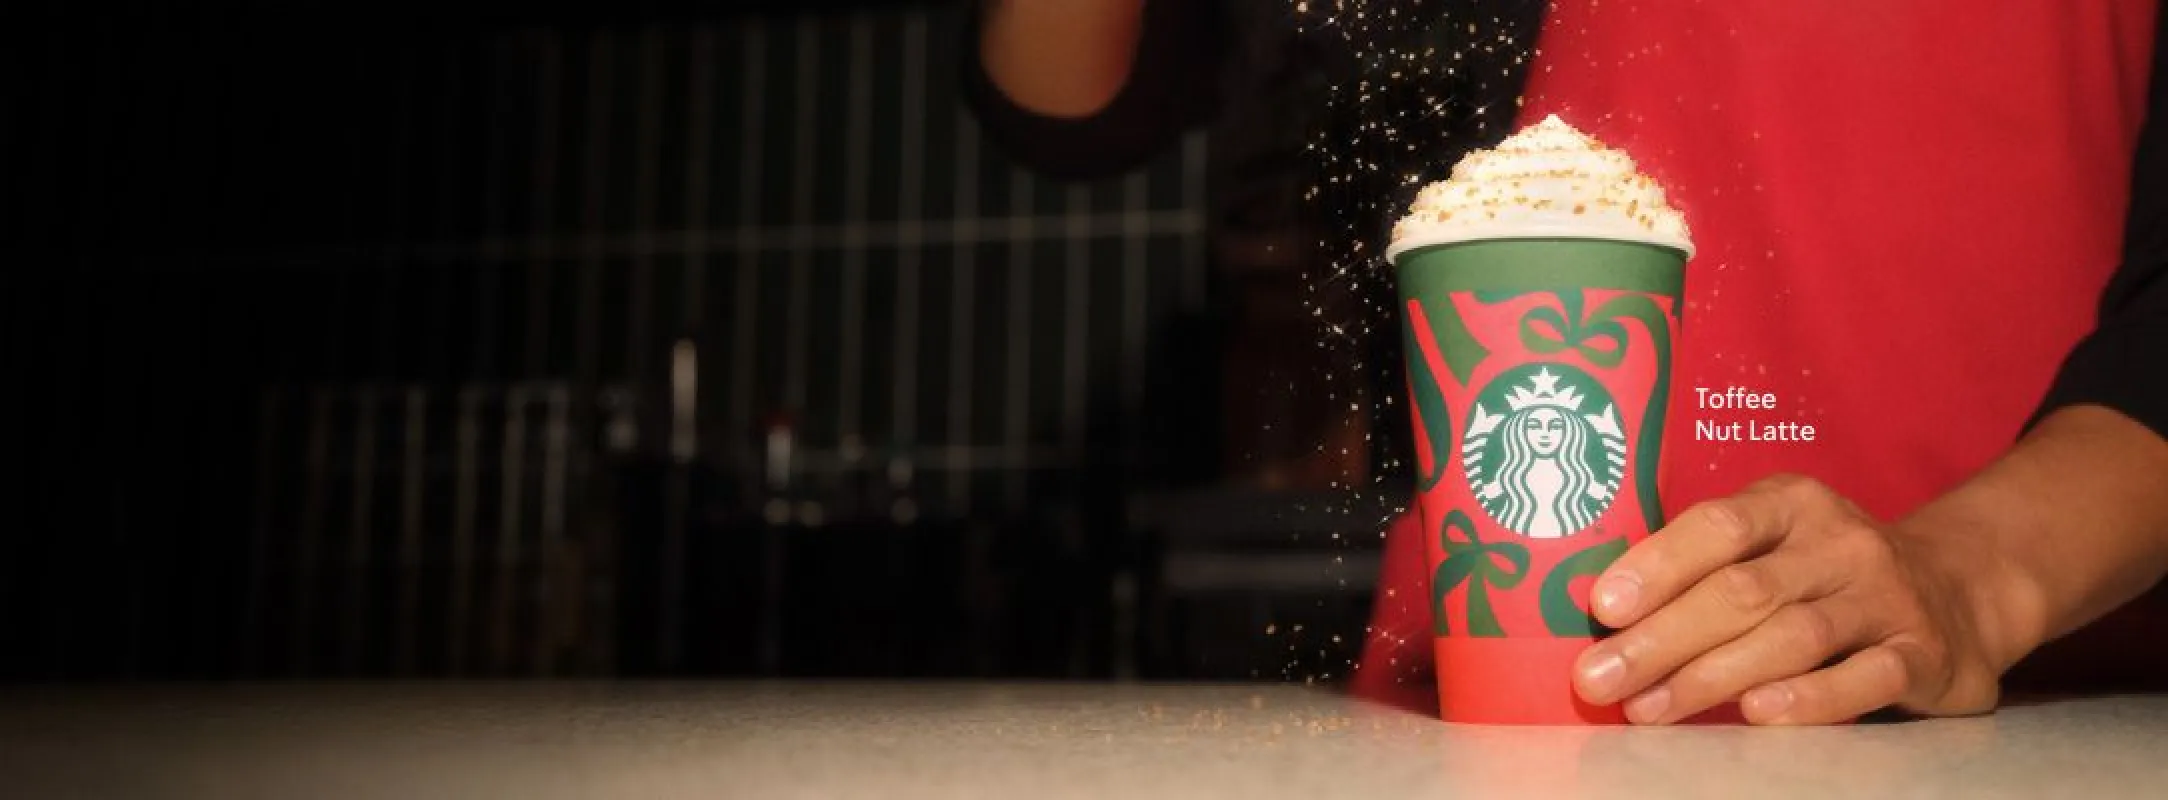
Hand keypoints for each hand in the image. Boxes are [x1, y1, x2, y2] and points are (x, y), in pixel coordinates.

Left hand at [1571, 475, 2008, 724]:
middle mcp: (1840, 542)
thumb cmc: (1826, 575)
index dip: (1657, 564)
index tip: (1603, 607)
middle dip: (1662, 638)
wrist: (1959, 590)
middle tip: (1601, 679)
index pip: (1717, 525)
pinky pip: (1866, 676)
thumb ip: (1704, 571)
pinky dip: (1810, 698)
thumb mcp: (1773, 547)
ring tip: (1650, 708)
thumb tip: (1605, 619)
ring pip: (1792, 635)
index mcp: (1791, 504)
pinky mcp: (1924, 653)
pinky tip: (1758, 713)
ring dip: (1712, 675)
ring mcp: (1886, 597)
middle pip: (1741, 589)